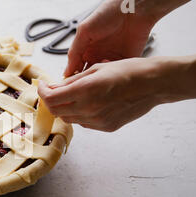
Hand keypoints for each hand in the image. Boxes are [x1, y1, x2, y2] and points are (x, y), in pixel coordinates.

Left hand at [39, 58, 168, 131]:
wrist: (154, 84)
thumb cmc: (127, 71)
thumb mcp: (95, 69)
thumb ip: (72, 81)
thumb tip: (54, 87)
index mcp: (85, 91)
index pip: (51, 98)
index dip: (42, 91)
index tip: (42, 85)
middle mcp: (89, 109)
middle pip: (56, 110)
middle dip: (50, 100)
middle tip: (51, 90)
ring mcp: (97, 121)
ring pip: (68, 118)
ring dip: (63, 107)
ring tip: (69, 95)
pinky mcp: (106, 127)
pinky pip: (83, 122)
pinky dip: (78, 113)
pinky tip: (85, 102)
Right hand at [64, 0, 154, 76]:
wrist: (132, 9)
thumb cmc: (108, 14)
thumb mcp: (84, 31)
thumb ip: (74, 52)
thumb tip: (66, 70)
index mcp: (86, 49)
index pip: (76, 68)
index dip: (73, 77)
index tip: (70, 85)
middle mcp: (98, 55)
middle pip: (89, 75)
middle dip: (86, 81)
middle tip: (84, 85)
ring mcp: (112, 58)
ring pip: (103, 77)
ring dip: (100, 78)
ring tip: (98, 76)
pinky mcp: (125, 60)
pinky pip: (118, 73)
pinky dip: (114, 75)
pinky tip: (111, 72)